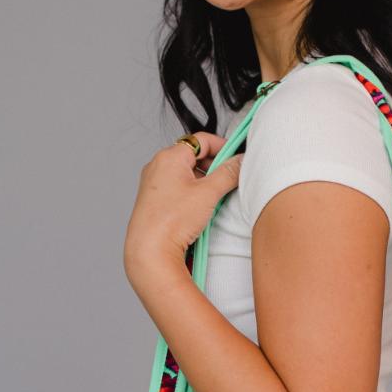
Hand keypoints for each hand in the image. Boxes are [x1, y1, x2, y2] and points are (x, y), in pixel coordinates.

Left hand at [123, 131, 242, 282]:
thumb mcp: (208, 193)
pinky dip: (192, 193)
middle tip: (230, 181)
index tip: (237, 159)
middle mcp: (158, 166)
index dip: (223, 147)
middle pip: (194, 156)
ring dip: (204, 181)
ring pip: (186, 173)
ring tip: (216, 198)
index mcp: (169, 156)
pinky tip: (200, 209)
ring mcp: (153, 184)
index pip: (202, 140)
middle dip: (214, 166)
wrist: (150, 251)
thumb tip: (241, 161)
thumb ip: (228, 173)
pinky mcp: (153, 201)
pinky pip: (177, 188)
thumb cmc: (172, 221)